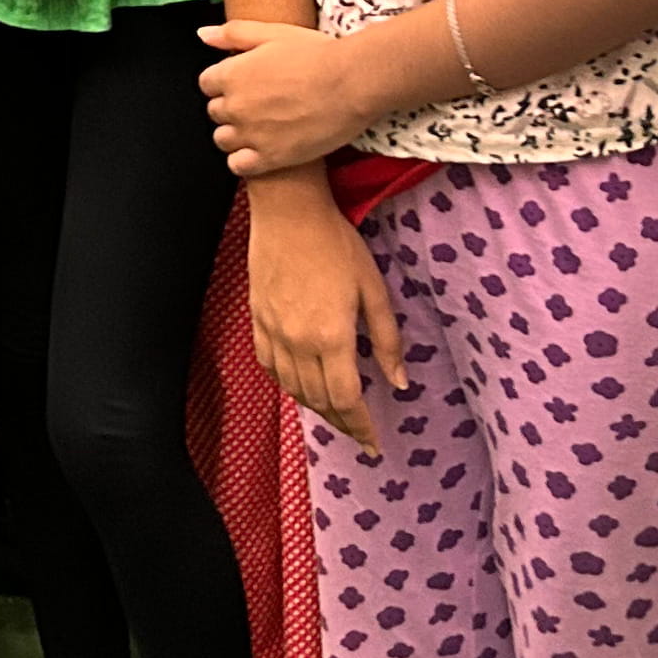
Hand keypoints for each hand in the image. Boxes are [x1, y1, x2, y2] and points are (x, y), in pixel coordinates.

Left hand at [197, 20, 380, 175]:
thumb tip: (204, 34)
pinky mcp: (270, 158)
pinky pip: (238, 165)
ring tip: (262, 125)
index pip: (206, 83)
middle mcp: (235, 106)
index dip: (225, 81)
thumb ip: (233, 33)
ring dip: (236, 133)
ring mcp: (251, 135)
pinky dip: (244, 159)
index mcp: (232, 74)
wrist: (352, 83)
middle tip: (260, 101)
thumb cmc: (316, 54)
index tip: (245, 81)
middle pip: (215, 111)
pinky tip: (262, 149)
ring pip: (223, 139)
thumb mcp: (273, 33)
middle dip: (232, 106)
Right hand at [247, 190, 405, 453]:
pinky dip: (287, 386)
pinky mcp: (257, 321)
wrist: (288, 212)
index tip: (373, 445)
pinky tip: (300, 387)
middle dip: (342, 423)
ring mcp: (273, 333)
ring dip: (316, 408)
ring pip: (293, 389)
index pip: (347, 400)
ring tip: (335, 415)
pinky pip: (270, 368)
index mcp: (332, 337)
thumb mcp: (374, 289)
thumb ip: (387, 339)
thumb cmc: (337, 244)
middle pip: (319, 401)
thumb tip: (399, 382)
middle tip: (359, 434)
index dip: (361, 427)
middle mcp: (299, 343)